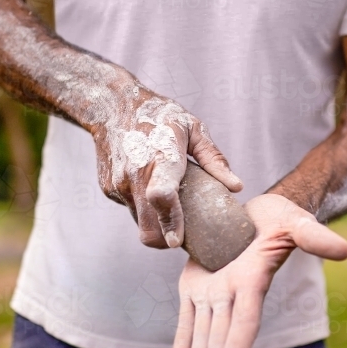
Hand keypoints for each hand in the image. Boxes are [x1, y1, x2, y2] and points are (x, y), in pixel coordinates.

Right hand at [92, 86, 240, 247]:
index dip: (170, 222)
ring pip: (140, 224)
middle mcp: (135, 175)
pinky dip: (144, 208)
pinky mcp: (109, 190)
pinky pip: (132, 210)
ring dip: (156, 224)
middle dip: (166, 239)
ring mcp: (118, 185)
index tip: (177, 241)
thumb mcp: (193, 128)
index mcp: (160, 156)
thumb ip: (214, 159)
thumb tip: (236, 187)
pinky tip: (150, 188)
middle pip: (148, 227)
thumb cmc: (159, 115)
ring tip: (171, 206)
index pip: (162, 196)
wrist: (111, 106)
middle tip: (184, 234)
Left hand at [171, 193, 346, 347]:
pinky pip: (187, 317)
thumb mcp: (298, 224)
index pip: (244, 323)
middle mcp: (233, 294)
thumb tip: (345, 251)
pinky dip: (183, 342)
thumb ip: (315, 238)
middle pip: (221, 341)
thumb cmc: (282, 219)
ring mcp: (214, 291)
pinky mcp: (196, 284)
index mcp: (253, 282)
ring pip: (202, 335)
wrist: (257, 213)